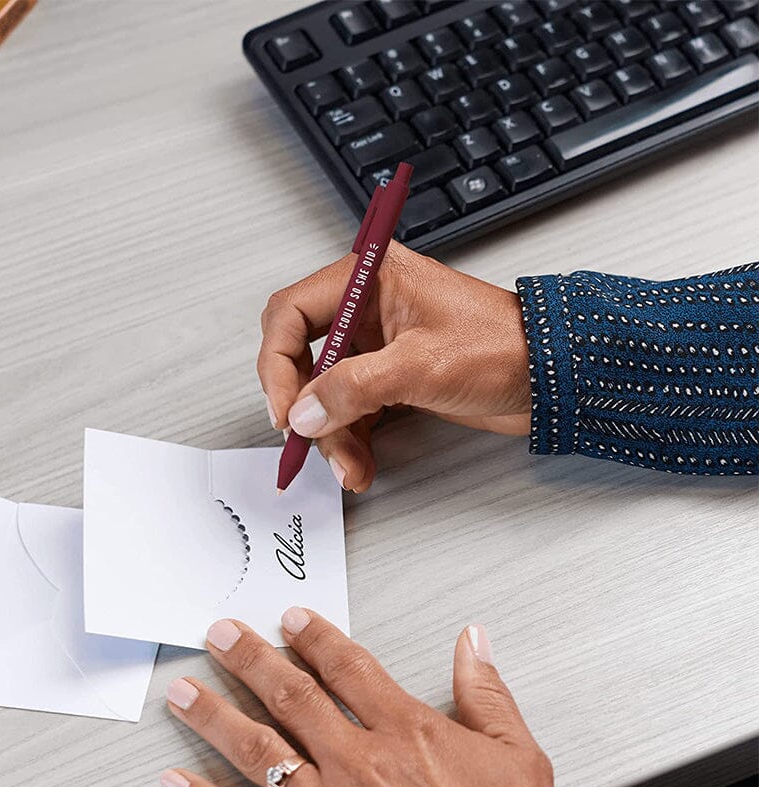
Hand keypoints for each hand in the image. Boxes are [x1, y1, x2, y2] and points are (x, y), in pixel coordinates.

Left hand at [162, 610, 553, 786]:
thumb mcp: (517, 762)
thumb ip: (488, 695)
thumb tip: (472, 642)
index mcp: (407, 735)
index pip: (348, 668)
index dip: (316, 637)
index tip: (291, 619)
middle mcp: (359, 766)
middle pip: (292, 697)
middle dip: (251, 660)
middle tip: (221, 634)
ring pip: (258, 752)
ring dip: (216, 716)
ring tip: (185, 691)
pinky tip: (176, 782)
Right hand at [258, 241, 530, 491]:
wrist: (550, 375)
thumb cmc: (504, 346)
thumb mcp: (421, 365)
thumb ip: (355, 387)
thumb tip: (305, 411)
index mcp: (369, 279)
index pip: (291, 313)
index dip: (277, 363)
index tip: (285, 408)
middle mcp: (367, 307)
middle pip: (302, 356)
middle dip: (306, 404)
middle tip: (310, 439)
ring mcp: (378, 344)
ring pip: (326, 390)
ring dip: (331, 433)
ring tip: (349, 465)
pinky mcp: (391, 376)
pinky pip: (352, 408)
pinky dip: (351, 438)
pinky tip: (359, 462)